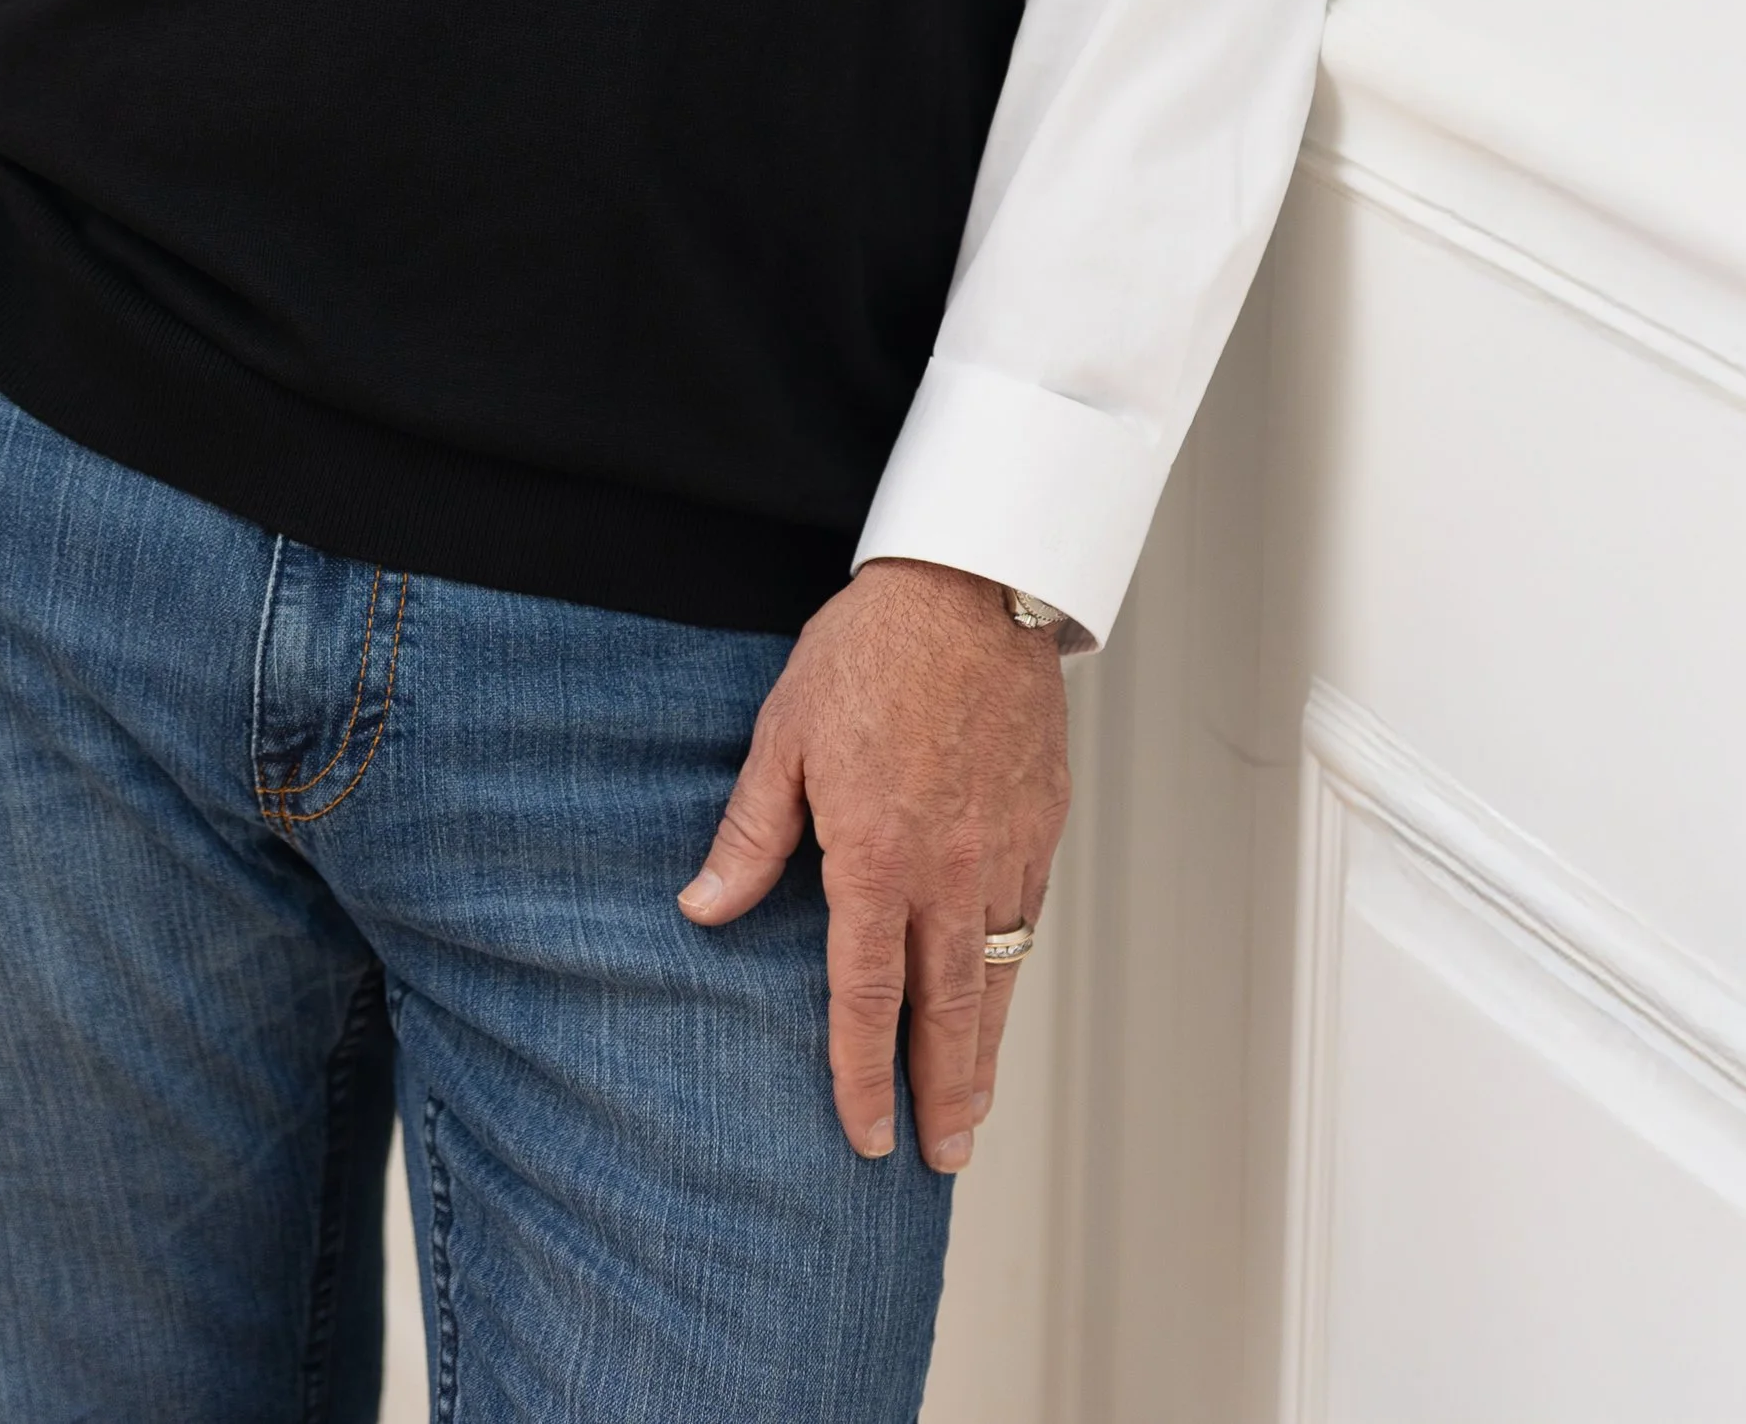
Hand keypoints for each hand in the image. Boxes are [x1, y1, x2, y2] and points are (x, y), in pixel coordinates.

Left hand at [678, 558, 1069, 1171]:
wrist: (970, 585)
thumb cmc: (869, 650)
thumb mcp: (783, 735)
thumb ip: (751, 834)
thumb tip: (705, 908)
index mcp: (877, 855)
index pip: (866, 995)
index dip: (862, 1073)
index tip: (866, 1132)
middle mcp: (948, 869)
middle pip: (947, 1011)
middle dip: (944, 1095)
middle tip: (940, 1159)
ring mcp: (1004, 850)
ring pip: (995, 976)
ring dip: (985, 1050)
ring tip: (975, 1108)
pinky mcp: (1040, 823)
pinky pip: (1025, 918)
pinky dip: (1012, 971)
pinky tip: (998, 993)